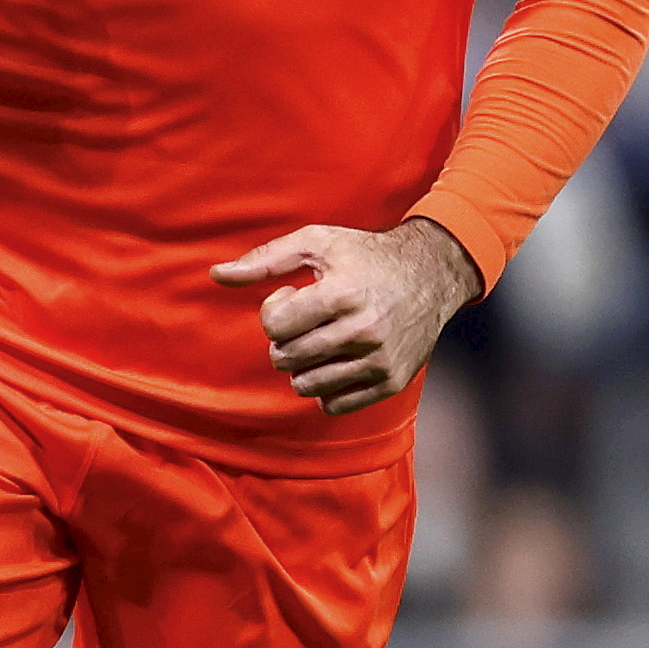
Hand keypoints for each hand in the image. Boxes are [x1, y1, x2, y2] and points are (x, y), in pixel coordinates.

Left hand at [210, 217, 483, 415]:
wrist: (431, 274)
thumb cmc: (364, 255)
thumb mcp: (316, 242)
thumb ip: (264, 259)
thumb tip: (217, 275)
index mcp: (342, 293)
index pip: (275, 325)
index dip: (274, 310)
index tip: (293, 297)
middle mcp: (364, 330)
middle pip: (286, 358)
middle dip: (285, 340)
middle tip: (307, 320)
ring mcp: (380, 360)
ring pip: (305, 386)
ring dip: (303, 365)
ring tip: (322, 339)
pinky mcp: (390, 382)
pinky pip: (333, 405)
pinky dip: (326, 387)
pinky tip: (338, 359)